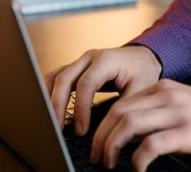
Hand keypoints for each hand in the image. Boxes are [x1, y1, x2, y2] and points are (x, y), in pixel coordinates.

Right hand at [46, 46, 161, 136]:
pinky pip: (56, 77)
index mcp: (106, 60)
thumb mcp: (141, 89)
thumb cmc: (142, 72)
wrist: (142, 58)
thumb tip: (109, 132)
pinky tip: (47, 109)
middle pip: (64, 78)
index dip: (81, 108)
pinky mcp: (76, 68)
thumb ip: (125, 107)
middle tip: (57, 129)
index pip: (86, 84)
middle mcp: (89, 57)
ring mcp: (80, 61)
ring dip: (49, 98)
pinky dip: (49, 92)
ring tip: (49, 122)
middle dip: (57, 105)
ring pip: (55, 76)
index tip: (81, 130)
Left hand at [92, 80, 190, 169]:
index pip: (122, 102)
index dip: (103, 124)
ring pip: (129, 125)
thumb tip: (128, 133)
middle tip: (97, 155)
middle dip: (101, 136)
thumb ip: (157, 112)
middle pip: (119, 112)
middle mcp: (167, 96)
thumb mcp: (182, 106)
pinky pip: (151, 145)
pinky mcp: (188, 133)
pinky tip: (138, 169)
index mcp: (163, 88)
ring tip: (109, 163)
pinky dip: (138, 159)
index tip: (97, 142)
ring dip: (112, 147)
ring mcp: (177, 113)